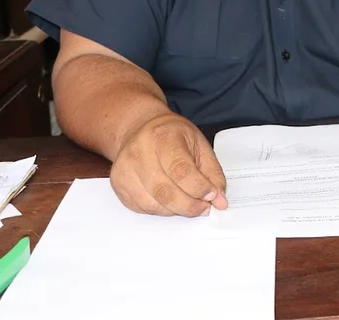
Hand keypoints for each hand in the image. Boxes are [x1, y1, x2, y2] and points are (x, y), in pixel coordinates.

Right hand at [110, 111, 227, 216]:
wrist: (140, 127)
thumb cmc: (172, 135)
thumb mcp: (199, 145)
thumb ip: (212, 173)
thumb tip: (220, 201)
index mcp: (163, 136)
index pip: (181, 170)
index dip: (199, 188)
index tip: (212, 196)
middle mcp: (139, 151)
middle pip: (165, 192)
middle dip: (190, 206)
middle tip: (204, 208)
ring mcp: (125, 168)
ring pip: (153, 204)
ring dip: (176, 210)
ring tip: (188, 204)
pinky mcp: (118, 183)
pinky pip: (141, 208)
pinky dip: (160, 210)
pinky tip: (169, 201)